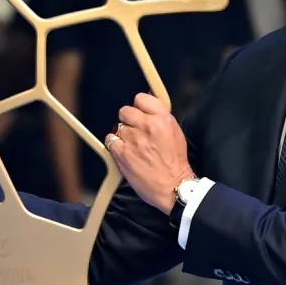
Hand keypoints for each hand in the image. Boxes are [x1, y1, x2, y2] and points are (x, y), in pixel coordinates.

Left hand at [105, 93, 194, 212]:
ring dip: (123, 135)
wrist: (173, 186)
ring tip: (132, 146)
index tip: (139, 113)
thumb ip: (161, 117)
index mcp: (163, 119)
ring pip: (118, 127)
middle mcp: (148, 126)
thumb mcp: (175, 133)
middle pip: (125, 111)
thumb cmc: (176, 163)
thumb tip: (149, 105)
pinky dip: (114, 145)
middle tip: (135, 131)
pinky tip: (123, 151)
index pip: (141, 98)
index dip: (139, 107)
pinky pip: (109, 140)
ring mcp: (133, 139)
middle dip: (128, 120)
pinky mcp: (122, 153)